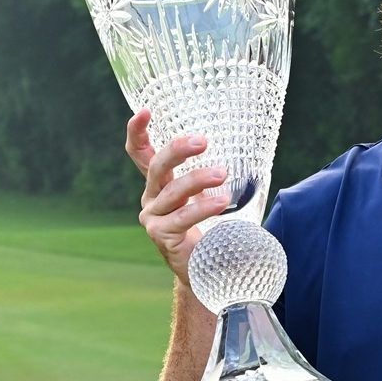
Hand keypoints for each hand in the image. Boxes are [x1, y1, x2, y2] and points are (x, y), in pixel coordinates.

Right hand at [127, 109, 230, 284]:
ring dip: (199, 179)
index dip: (137, 131)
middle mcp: (152, 197)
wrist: (209, 270)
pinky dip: (203, 207)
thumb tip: (243, 144)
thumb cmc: (212, 227)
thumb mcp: (210, 195)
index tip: (145, 110)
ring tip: (222, 174)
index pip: (140, 153)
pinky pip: (182, 217)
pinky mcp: (161, 236)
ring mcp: (153, 217)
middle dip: (178, 150)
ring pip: (174, 191)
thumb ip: (214, 174)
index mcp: (160, 184)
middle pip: (157, 166)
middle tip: (203, 140)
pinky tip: (221, 202)